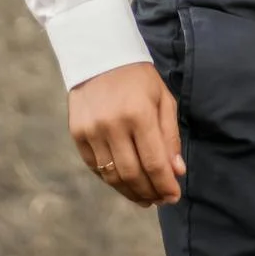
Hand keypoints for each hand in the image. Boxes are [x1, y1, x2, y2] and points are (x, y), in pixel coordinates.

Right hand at [69, 62, 185, 208]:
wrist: (100, 55)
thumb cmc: (138, 78)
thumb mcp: (163, 99)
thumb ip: (170, 136)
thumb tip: (177, 171)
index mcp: (139, 114)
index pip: (154, 162)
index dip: (165, 185)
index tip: (174, 196)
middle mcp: (113, 125)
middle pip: (132, 174)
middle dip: (150, 192)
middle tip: (160, 200)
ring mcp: (92, 131)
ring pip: (112, 176)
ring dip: (130, 192)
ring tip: (145, 198)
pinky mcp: (77, 135)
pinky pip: (95, 167)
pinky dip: (111, 180)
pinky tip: (124, 183)